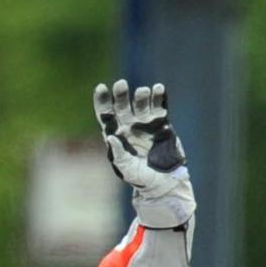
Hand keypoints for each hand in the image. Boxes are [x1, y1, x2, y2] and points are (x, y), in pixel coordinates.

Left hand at [93, 78, 185, 204]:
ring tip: (144, 91)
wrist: (164, 182)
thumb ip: (118, 155)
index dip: (102, 101)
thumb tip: (111, 138)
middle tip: (121, 84)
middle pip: (122, 106)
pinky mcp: (162, 124)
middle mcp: (129, 127)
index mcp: (116, 136)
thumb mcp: (126, 169)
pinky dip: (159, 97)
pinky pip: (160, 106)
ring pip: (141, 103)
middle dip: (121, 94)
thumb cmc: (141, 178)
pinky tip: (158, 88)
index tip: (101, 87)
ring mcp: (146, 124)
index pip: (106, 115)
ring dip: (142, 95)